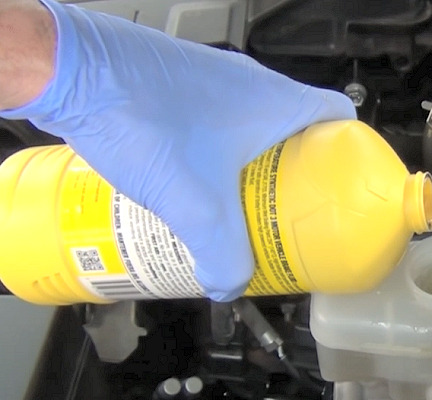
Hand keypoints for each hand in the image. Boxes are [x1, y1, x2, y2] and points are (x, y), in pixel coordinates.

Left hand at [0, 0, 355, 300]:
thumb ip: (223, 255)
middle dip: (299, 177)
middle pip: (299, 133)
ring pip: (256, 131)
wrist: (72, 73)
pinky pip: (220, 128)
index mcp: (277, 102)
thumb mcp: (194, 203)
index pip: (341, 119)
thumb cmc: (139, 114)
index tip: (342, 191)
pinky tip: (196, 190)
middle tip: (292, 215)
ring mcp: (216, 86)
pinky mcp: (183, 91)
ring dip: (256, 171)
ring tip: (244, 212)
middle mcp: (253, 86)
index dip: (350, 156)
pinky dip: (220, 159)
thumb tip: (230, 284)